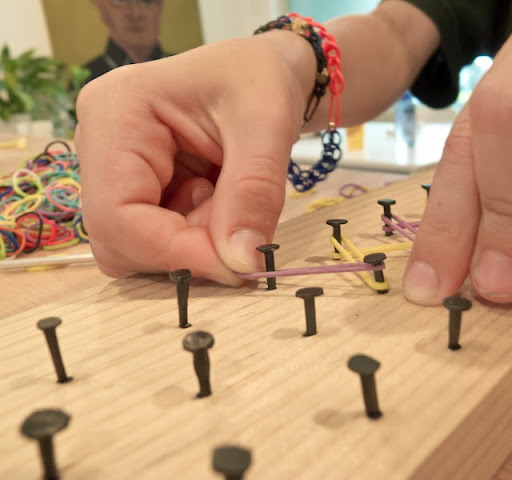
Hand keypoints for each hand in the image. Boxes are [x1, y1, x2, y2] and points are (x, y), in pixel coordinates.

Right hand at [76, 33, 314, 282]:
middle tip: (241, 228)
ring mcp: (115, 169)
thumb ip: (254, 193)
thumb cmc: (261, 78)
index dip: (175, 253)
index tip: (237, 267)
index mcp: (116, 113)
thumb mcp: (267, 125)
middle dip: (188, 248)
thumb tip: (241, 264)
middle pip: (120, 238)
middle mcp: (100, 144)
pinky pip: (159, 238)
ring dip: (196, 243)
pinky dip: (198, 237)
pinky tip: (222, 204)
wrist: (264, 71)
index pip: (118, 214)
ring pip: (141, 246)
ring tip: (232, 201)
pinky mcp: (137, 188)